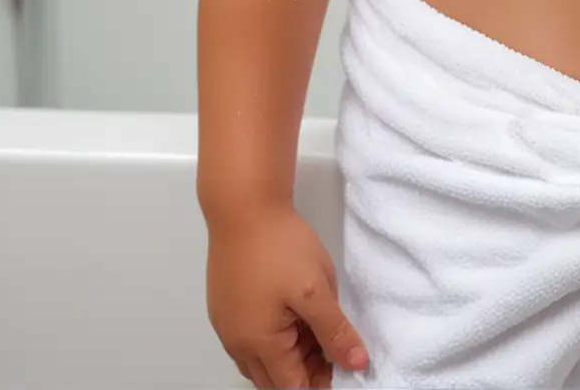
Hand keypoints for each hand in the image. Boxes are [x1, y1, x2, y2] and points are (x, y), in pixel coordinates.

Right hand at [206, 203, 369, 388]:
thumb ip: (335, 331)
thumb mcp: (316, 289)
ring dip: (287, 357)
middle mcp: (237, 343)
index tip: (342, 367)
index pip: (292, 387)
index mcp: (259, 344)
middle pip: (272, 380)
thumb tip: (356, 364)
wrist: (243, 207)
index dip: (320, 383)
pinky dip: (271, 341)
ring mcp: (226, 326)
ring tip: (314, 330)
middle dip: (304, 372)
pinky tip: (290, 316)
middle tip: (332, 349)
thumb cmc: (279, 246)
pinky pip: (247, 341)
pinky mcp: (224, 308)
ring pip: (259, 362)